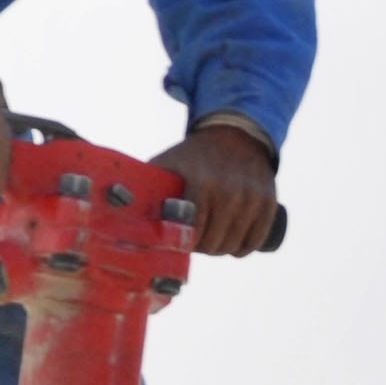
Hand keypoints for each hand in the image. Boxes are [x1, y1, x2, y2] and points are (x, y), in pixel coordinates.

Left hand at [150, 120, 282, 256]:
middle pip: (214, 243)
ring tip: (211, 243)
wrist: (235, 135)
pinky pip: (256, 239)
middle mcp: (230, 192)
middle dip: (201, 248)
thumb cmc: (193, 155)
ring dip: (221, 250)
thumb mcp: (168, 164)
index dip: (184, 243)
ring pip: (234, 245)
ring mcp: (252, 198)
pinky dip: (243, 248)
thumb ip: (146, 187)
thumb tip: (116, 213)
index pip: (193, 232)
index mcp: (202, 183)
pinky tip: (233, 248)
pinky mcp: (269, 202)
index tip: (178, 241)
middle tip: (194, 243)